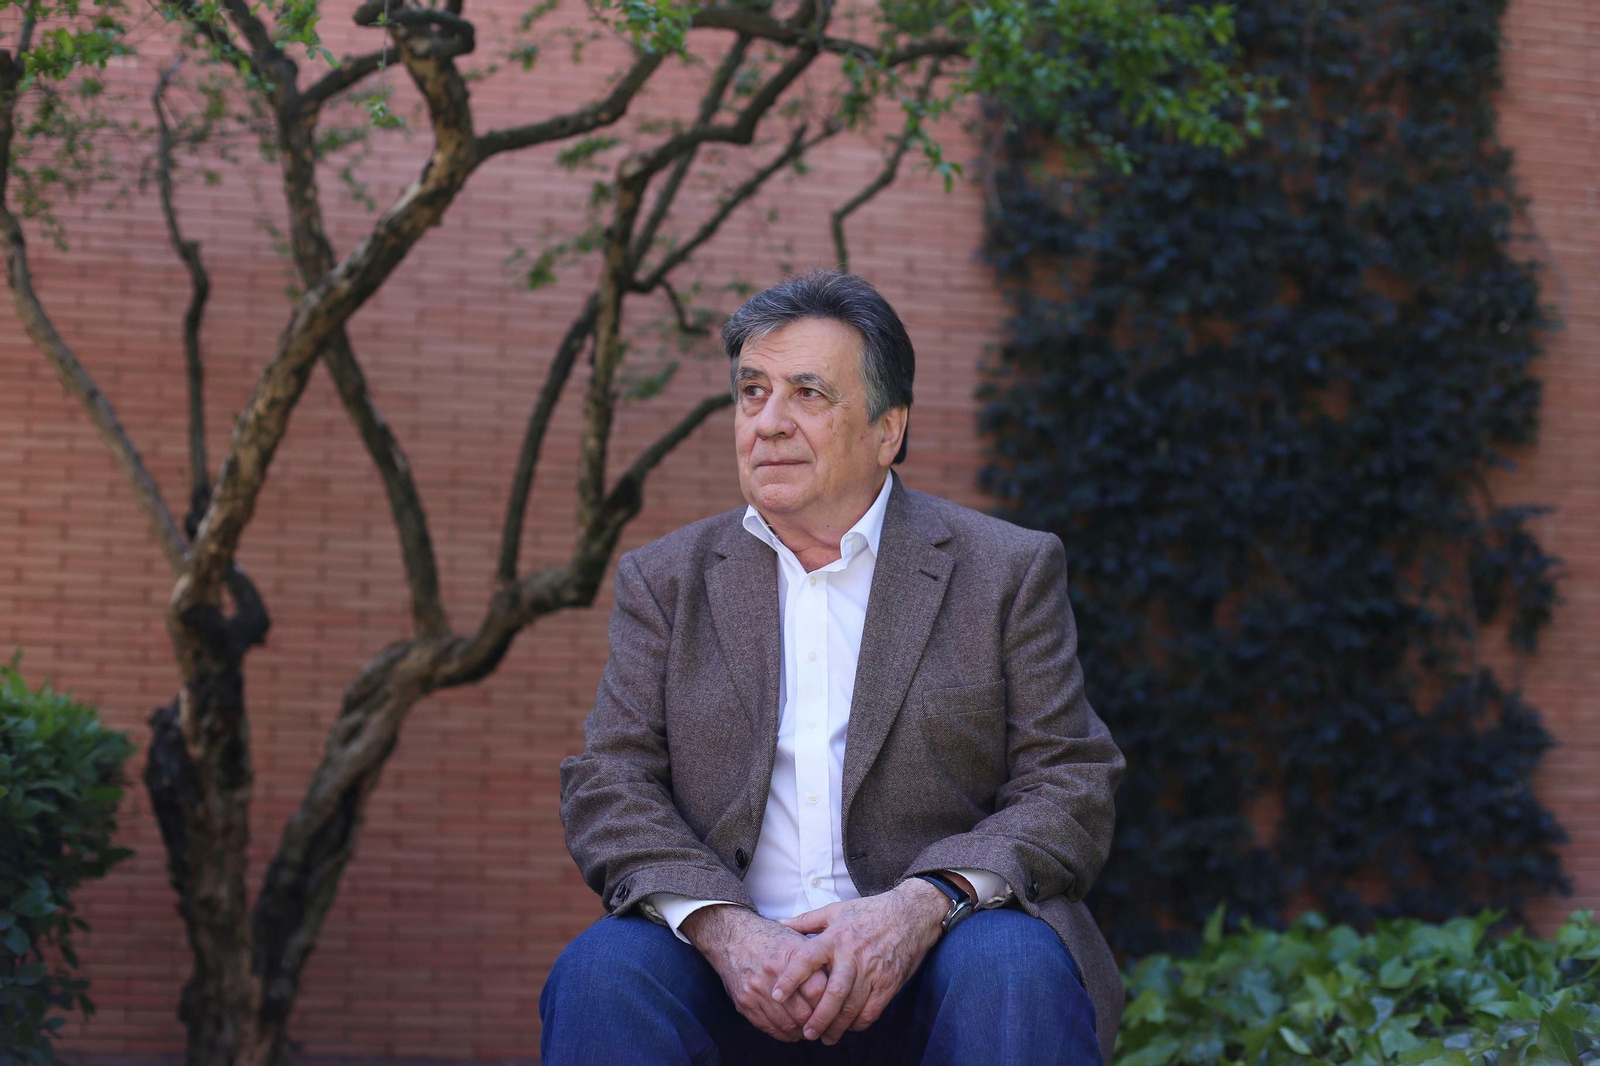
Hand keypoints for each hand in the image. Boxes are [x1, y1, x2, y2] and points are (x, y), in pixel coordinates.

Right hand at [680, 904, 830, 1041]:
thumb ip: (816, 960)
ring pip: (787, 1024)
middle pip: (804, 1012)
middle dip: (817, 1022)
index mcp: (791, 955)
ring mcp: (756, 990)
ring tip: (810, 1029)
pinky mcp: (745, 1003)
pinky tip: (792, 1030)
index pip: (818, 990)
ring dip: (802, 1031)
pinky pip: (769, 1027)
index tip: (836, 1008)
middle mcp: (773, 973)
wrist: (732, 937)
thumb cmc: (770, 938)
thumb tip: (839, 982)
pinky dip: (784, 1033)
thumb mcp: (796, 939)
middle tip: (826, 1025)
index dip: (830, 1002)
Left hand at [769, 879, 949, 1044]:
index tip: (777, 995)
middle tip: (806, 1033)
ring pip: (852, 1007)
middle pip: (832, 993)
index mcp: (835, 938)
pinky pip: (872, 1010)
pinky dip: (859, 1023)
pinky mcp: (889, 983)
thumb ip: (806, 920)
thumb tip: (780, 923)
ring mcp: (872, 971)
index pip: (807, 959)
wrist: (911, 915)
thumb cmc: (870, 912)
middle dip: (818, 1017)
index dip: (790, 978)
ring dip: (837, 1026)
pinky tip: (850, 1027)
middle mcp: (852, 956)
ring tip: (826, 1038)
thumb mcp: (836, 910)